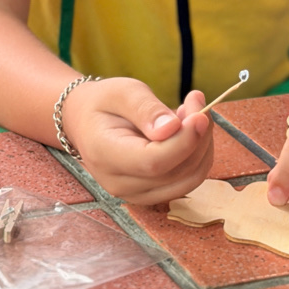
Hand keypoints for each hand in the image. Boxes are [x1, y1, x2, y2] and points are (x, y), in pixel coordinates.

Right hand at [62, 77, 213, 203]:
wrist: (87, 122)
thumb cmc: (104, 103)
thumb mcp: (122, 92)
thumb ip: (146, 109)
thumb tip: (173, 129)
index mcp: (105, 155)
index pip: (154, 162)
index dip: (184, 142)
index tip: (200, 115)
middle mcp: (118, 183)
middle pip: (176, 171)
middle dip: (198, 136)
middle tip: (195, 100)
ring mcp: (135, 195)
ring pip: (189, 179)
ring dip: (202, 145)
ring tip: (190, 113)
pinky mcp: (151, 195)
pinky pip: (187, 180)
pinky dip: (197, 154)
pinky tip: (186, 131)